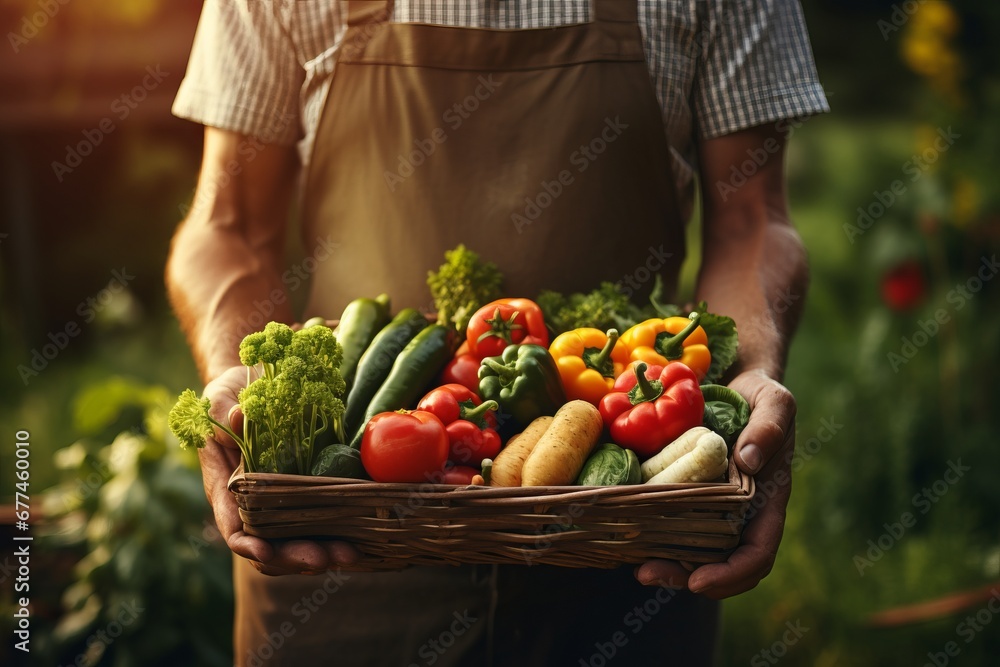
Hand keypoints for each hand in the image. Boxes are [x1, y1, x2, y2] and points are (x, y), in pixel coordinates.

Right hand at [200, 365, 359, 574]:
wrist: (257, 388)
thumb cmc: (232, 394)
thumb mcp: (223, 398)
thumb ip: (226, 412)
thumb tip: (240, 415)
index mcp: (225, 488)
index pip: (234, 527)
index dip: (248, 545)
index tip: (264, 551)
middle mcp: (253, 504)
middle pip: (271, 546)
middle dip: (295, 557)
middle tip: (324, 560)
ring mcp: (282, 503)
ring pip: (298, 542)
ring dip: (323, 553)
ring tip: (349, 555)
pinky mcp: (307, 494)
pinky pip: (322, 522)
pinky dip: (339, 535)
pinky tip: (363, 541)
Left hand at [635, 369, 795, 597]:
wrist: (733, 384)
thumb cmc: (759, 395)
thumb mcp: (774, 401)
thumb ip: (770, 427)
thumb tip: (749, 460)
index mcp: (766, 501)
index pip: (757, 553)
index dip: (731, 575)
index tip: (698, 581)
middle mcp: (738, 512)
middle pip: (718, 563)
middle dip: (684, 577)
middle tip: (648, 575)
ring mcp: (709, 505)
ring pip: (690, 551)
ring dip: (663, 564)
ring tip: (634, 565)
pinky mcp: (681, 491)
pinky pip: (667, 521)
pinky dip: (649, 533)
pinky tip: (624, 532)